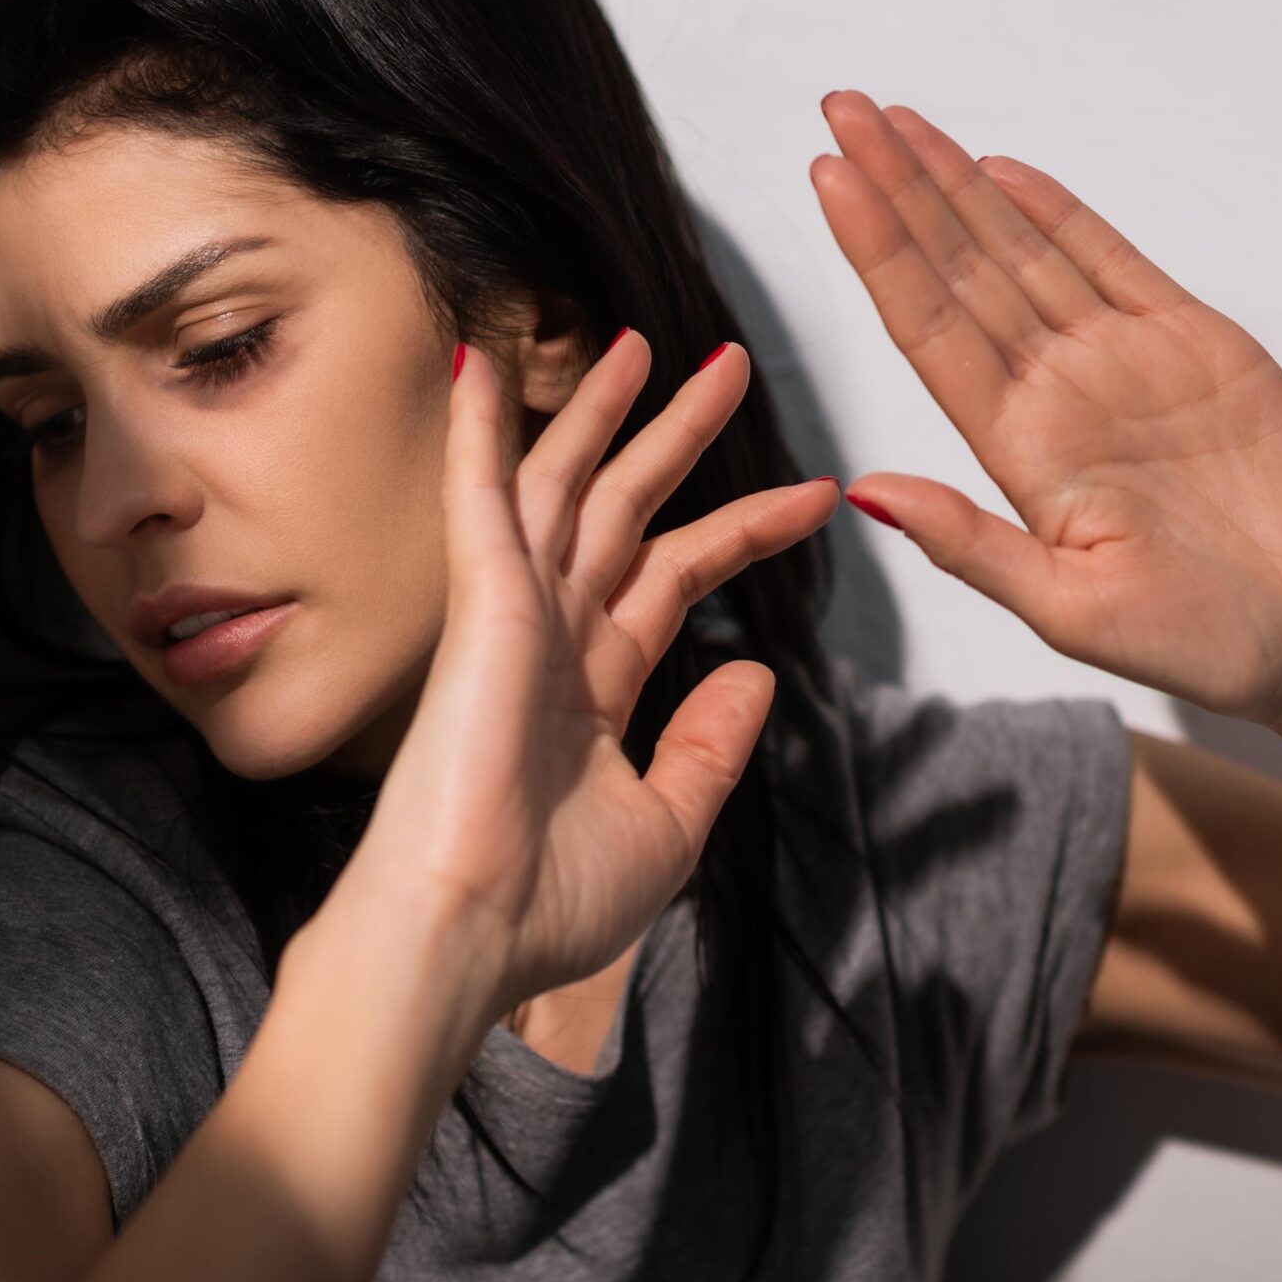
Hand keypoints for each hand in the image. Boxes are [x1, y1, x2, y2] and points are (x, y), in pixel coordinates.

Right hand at [314, 331, 839, 1013]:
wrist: (467, 938)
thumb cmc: (546, 906)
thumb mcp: (666, 825)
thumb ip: (709, 747)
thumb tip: (754, 671)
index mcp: (589, 688)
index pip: (673, 578)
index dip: (742, 529)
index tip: (814, 495)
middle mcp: (550, 640)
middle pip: (623, 510)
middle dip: (676, 437)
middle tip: (730, 366)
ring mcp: (512, 619)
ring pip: (565, 485)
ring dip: (602, 412)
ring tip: (645, 342)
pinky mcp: (481, 609)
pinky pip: (484, 500)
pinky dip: (482, 431)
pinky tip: (486, 363)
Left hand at [810, 90, 1281, 751]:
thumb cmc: (1204, 642)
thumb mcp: (1071, 609)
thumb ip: (969, 544)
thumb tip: (862, 490)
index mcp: (1019, 453)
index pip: (927, 329)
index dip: (878, 250)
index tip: (828, 177)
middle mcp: (1058, 393)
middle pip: (960, 270)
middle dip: (900, 188)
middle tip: (840, 107)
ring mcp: (1123, 361)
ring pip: (1021, 250)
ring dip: (958, 184)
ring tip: (896, 119)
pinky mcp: (1197, 341)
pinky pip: (1112, 257)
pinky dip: (1058, 210)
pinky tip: (1001, 170)